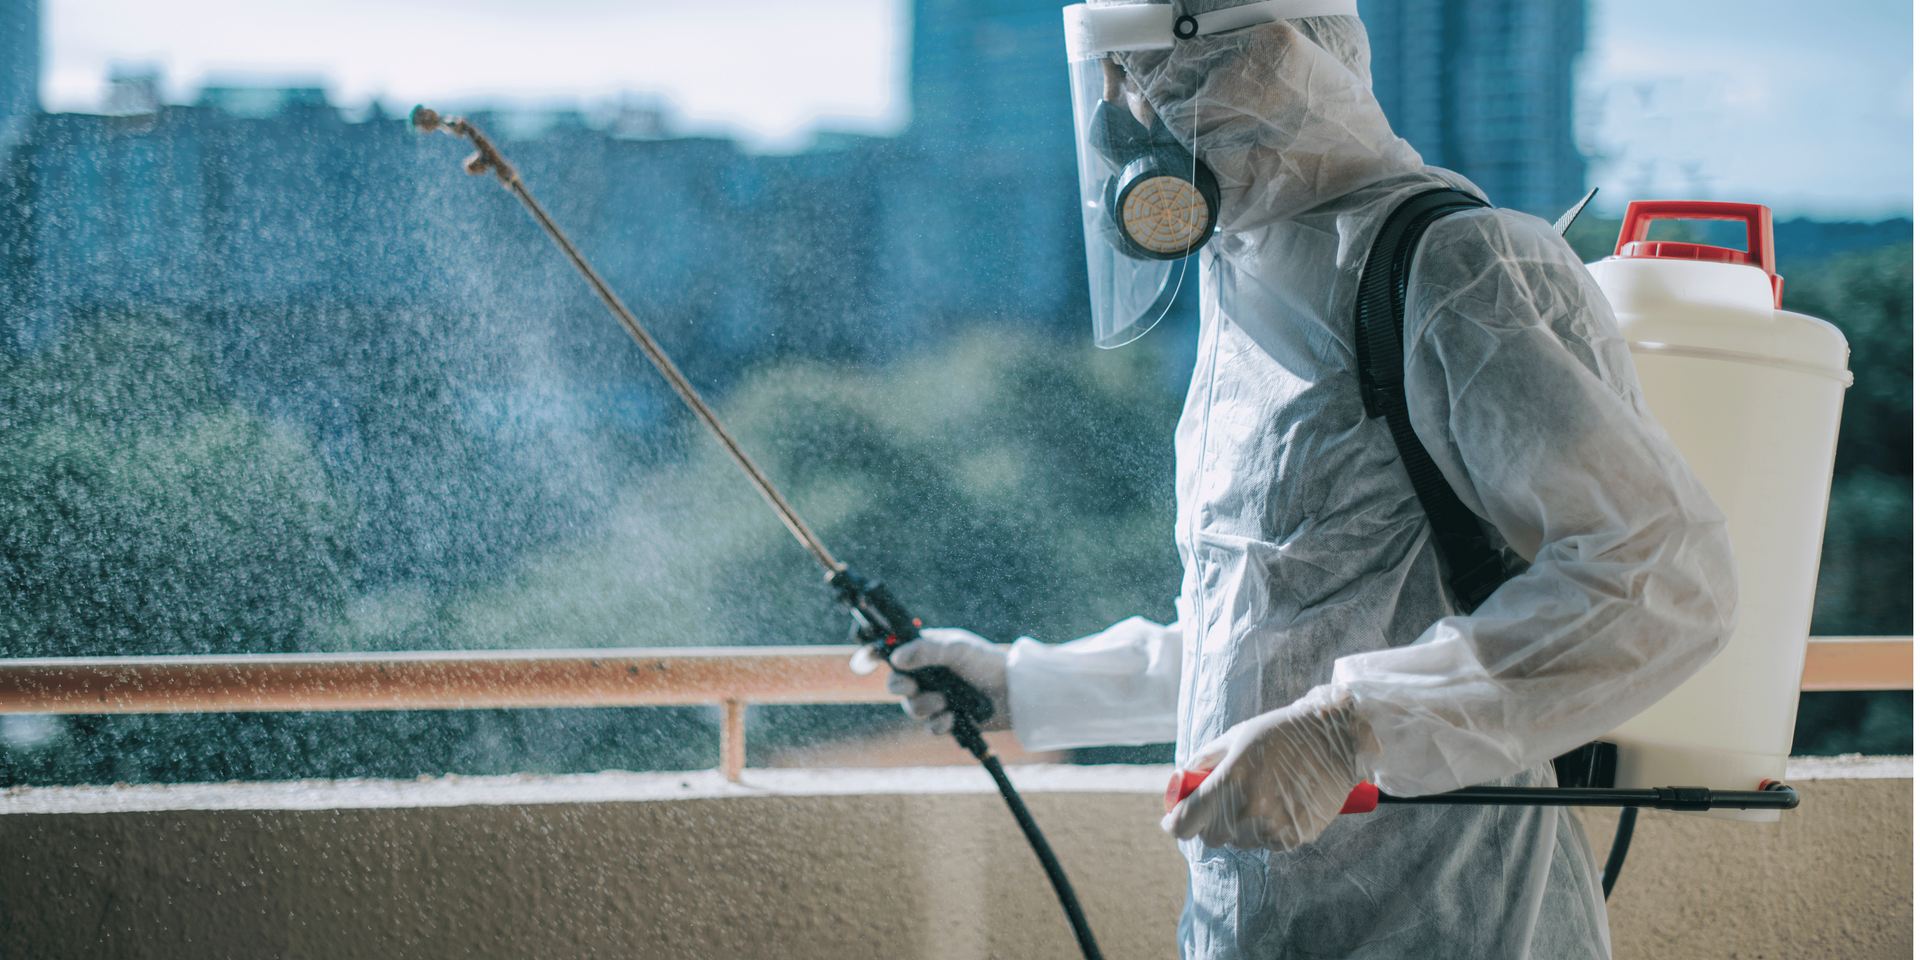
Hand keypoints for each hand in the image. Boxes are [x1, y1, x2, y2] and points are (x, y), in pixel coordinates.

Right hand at [851, 628, 1011, 734]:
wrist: (1014, 692)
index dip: (872, 656)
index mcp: (925, 652)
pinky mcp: (947, 719)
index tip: (862, 662)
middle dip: (900, 686)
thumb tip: (896, 657)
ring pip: (911, 708)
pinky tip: (952, 717)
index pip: (891, 653)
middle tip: (909, 685)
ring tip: (946, 701)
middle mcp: (926, 675)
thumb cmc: (987, 662)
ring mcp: (935, 698)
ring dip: (925, 705)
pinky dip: (939, 723)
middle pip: (895, 684)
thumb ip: (926, 650)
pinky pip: (930, 726)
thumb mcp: (957, 649)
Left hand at [1162, 684, 1366, 850]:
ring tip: (1261, 795)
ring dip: (1240, 826)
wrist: (1336, 740)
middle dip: (1210, 822)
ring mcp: (1274, 827)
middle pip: (1210, 837)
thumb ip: (1205, 759)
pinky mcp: (1296, 837)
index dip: (1174, 823)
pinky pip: (1267, 843)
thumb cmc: (1280, 732)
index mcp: (1230, 780)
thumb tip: (1181, 779)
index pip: (1186, 822)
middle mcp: (1249, 809)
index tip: (1171, 820)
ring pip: (1240, 841)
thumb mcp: (1236, 736)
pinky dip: (1267, 830)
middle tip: (1222, 801)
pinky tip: (1280, 804)